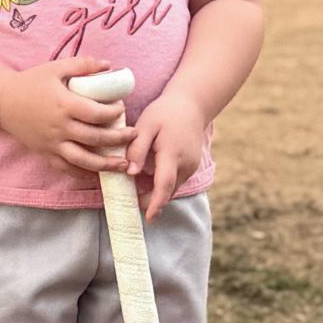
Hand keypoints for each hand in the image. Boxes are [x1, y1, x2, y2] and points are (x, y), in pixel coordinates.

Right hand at [0, 59, 133, 175]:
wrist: (4, 103)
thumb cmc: (32, 83)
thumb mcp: (56, 68)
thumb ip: (82, 65)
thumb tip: (109, 66)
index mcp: (63, 105)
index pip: (96, 113)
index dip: (114, 113)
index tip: (122, 109)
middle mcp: (59, 128)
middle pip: (95, 138)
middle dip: (119, 139)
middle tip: (134, 135)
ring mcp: (52, 144)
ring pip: (84, 160)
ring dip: (107, 164)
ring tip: (125, 164)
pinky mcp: (46, 155)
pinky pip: (68, 169)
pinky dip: (85, 174)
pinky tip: (100, 175)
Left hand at [124, 87, 207, 221]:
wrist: (191, 105)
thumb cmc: (164, 113)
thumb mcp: (146, 125)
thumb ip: (137, 148)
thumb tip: (131, 173)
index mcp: (172, 153)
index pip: (164, 184)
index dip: (156, 202)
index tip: (149, 218)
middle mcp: (185, 163)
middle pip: (167, 190)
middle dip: (151, 201)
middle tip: (131, 201)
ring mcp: (191, 166)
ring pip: (171, 187)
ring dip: (156, 192)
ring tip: (136, 189)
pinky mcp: (191, 167)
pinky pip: (175, 181)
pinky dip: (162, 184)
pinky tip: (148, 176)